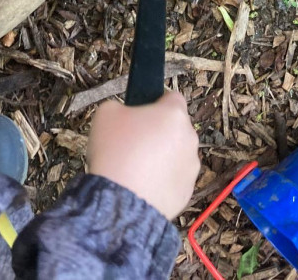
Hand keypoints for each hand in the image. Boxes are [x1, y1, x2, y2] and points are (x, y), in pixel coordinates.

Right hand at [87, 91, 199, 218]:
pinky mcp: (186, 192)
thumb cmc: (115, 151)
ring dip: (161, 156)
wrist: (119, 201)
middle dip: (158, 131)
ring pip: (176, 154)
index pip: (172, 97)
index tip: (140, 113)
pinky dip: (161, 179)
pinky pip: (174, 178)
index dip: (155, 102)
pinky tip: (140, 185)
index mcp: (173, 114)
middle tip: (133, 141)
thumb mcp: (106, 113)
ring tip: (135, 167)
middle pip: (175, 127)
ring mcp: (190, 167)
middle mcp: (189, 138)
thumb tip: (126, 116)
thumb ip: (121, 107)